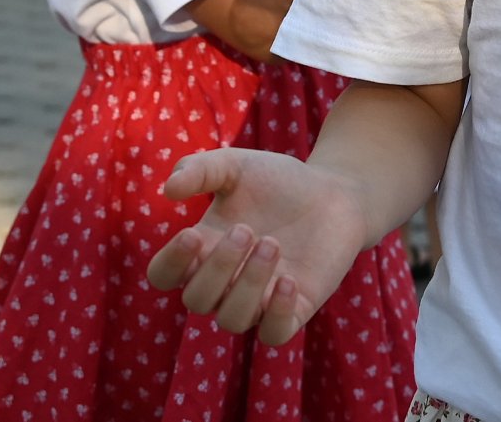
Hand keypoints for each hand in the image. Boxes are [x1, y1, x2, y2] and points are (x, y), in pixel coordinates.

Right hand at [146, 148, 369, 345]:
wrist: (336, 192)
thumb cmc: (279, 182)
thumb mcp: (237, 166)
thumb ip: (200, 170)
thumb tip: (168, 189)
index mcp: (203, 250)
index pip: (164, 275)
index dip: (170, 263)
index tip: (192, 235)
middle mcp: (225, 282)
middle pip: (197, 300)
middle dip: (218, 267)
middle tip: (245, 230)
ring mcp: (259, 299)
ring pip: (232, 320)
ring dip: (247, 285)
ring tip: (271, 244)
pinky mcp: (295, 308)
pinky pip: (273, 334)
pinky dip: (276, 313)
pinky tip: (290, 281)